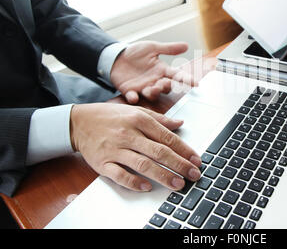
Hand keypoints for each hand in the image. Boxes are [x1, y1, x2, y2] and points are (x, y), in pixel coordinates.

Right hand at [70, 103, 201, 191]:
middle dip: (179, 165)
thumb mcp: (135, 111)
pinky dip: (134, 182)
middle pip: (159, 152)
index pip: (167, 137)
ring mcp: (115, 149)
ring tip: (178, 184)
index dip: (184, 150)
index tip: (196, 160)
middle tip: (193, 175)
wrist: (78, 122)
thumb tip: (180, 124)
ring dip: (163, 175)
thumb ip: (159, 119)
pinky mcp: (103, 163)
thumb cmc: (109, 116)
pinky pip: (120, 175)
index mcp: (139, 120)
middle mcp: (129, 134)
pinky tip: (147, 187)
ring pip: (142, 164)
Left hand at [110, 41, 196, 103]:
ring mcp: (142, 87)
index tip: (196, 84)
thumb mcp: (152, 48)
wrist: (115, 57)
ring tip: (152, 88)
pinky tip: (133, 96)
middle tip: (165, 83)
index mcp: (161, 70)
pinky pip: (132, 96)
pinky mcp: (129, 90)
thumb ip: (169, 49)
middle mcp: (154, 81)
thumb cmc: (135, 52)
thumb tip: (187, 45)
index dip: (187, 80)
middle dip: (166, 87)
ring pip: (151, 94)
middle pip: (165, 88)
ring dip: (153, 93)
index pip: (177, 76)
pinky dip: (133, 97)